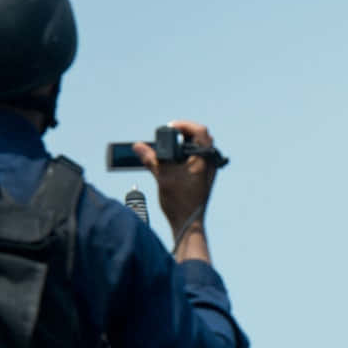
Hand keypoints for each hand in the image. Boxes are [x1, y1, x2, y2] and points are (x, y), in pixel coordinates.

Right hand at [134, 118, 218, 239]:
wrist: (189, 223)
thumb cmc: (180, 202)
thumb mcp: (163, 176)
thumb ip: (151, 159)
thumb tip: (138, 146)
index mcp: (204, 160)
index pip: (200, 131)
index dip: (184, 125)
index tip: (169, 127)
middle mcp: (210, 163)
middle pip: (200, 137)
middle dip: (182, 133)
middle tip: (168, 134)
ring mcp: (208, 170)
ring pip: (198, 148)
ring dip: (182, 144)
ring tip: (167, 147)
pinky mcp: (203, 177)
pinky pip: (196, 158)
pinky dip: (184, 154)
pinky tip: (171, 159)